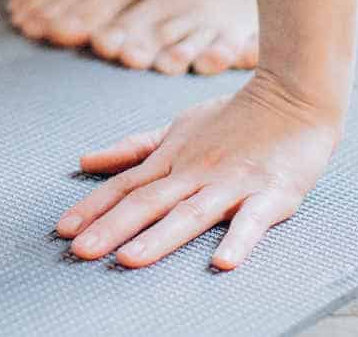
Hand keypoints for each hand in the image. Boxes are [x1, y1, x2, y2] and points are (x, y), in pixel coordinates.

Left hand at [54, 69, 341, 269]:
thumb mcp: (178, 126)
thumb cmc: (235, 115)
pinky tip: (222, 262)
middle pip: (149, 203)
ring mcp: (233, 184)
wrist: (295, 94)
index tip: (63, 229)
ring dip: (160, 237)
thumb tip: (85, 161)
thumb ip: (134, 147)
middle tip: (81, 252)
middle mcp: (196, 173)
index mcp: (174, 159)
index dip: (93, 207)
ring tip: (131, 260)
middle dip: (112, 228)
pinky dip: (239, 240)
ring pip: (191, 213)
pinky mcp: (272, 194)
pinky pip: (253, 220)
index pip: (126, 186)